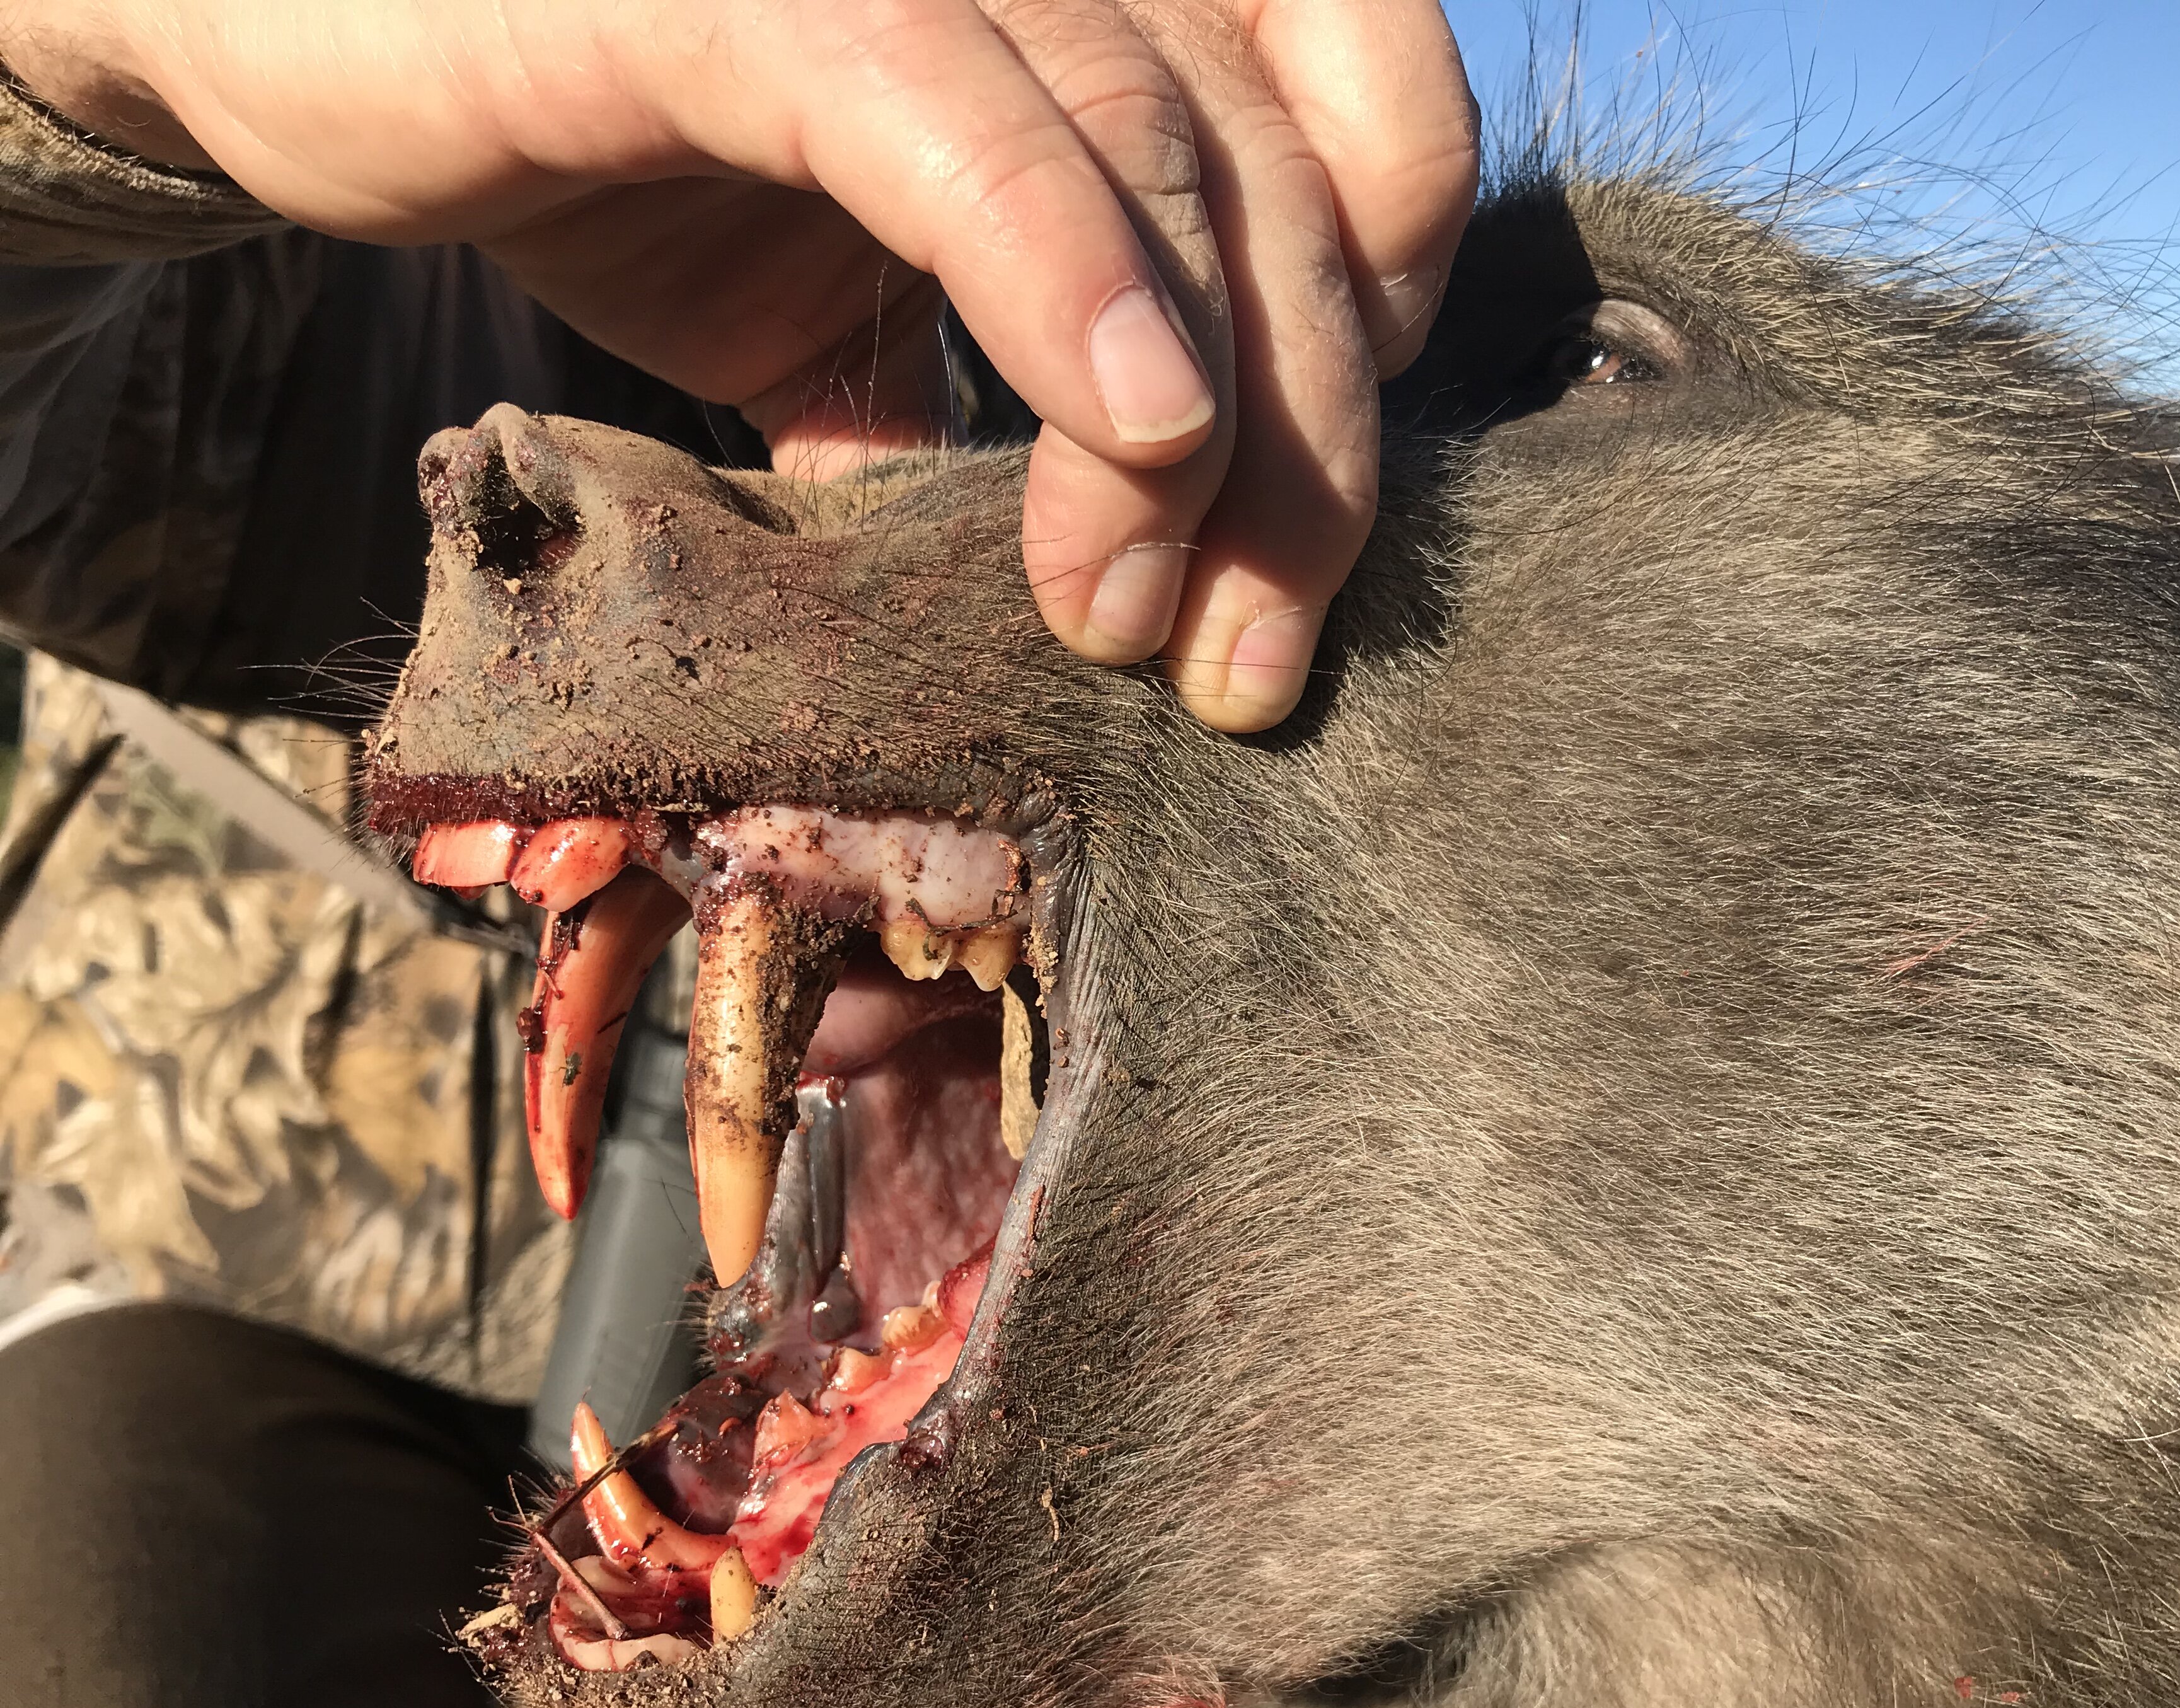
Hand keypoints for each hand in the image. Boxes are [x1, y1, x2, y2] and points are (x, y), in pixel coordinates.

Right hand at [7, 0, 1478, 729]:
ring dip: (1203, 435)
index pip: (1357, 99)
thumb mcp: (832, 284)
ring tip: (1154, 630)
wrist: (283, 27)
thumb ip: (971, 384)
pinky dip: (1069, 283)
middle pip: (1281, 170)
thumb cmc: (588, 130)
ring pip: (1157, 162)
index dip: (1382, 302)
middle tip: (1256, 658)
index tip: (1320, 504)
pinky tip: (1134, 440)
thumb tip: (1093, 575)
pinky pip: (961, 128)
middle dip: (1309, 447)